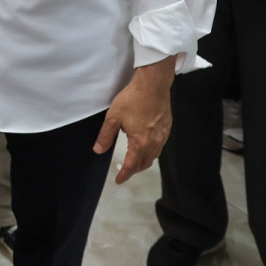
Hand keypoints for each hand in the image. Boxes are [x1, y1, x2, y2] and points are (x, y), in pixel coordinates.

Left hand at [93, 56, 175, 183]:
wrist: (153, 85)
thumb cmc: (133, 99)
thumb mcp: (113, 117)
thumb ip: (106, 136)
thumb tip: (98, 150)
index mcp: (140, 143)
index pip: (131, 165)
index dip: (124, 174)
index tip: (119, 180)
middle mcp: (154, 142)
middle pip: (145, 162)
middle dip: (135, 169)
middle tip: (126, 171)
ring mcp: (163, 135)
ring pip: (154, 155)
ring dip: (144, 160)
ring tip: (135, 160)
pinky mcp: (167, 127)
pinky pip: (160, 145)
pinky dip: (152, 150)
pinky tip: (146, 144)